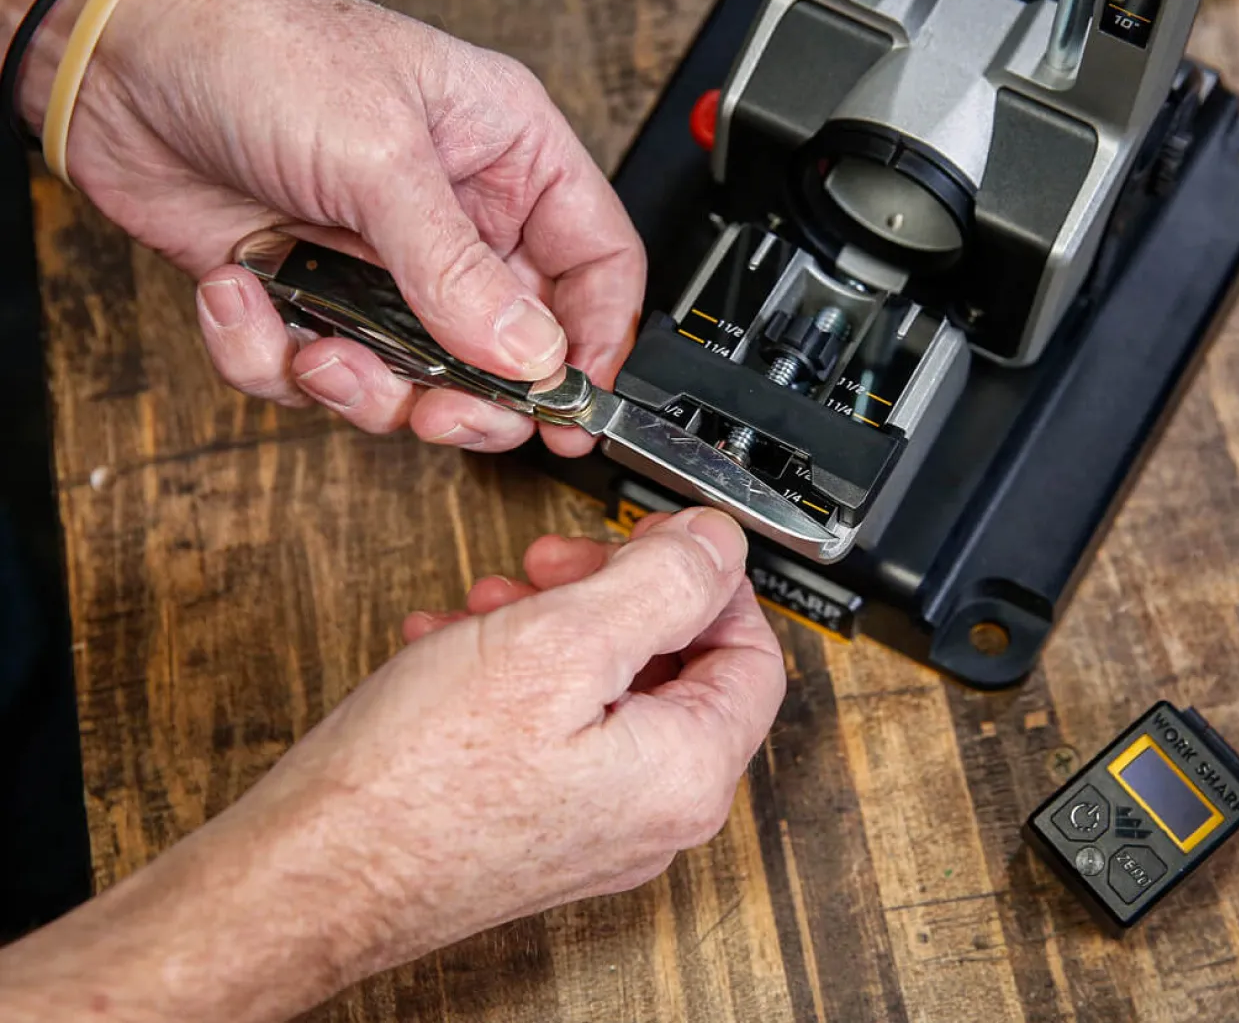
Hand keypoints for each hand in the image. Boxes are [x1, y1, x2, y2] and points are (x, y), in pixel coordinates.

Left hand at [29, 0, 643, 456]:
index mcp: (507, 158)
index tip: (573, 408)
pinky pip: (312, 372)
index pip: (597, 264)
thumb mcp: (378, 155)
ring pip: (414, 380)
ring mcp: (380, 265)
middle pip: (511, 349)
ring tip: (321, 351)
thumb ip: (458, 270)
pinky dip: (268, 356)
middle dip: (472, 398)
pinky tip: (240, 294)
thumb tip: (532, 356)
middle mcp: (454, 219)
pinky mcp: (306, 295)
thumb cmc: (255, 48)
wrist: (110, 51)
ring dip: (362, 387)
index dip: (597, 343)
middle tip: (439, 415)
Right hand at [232, 509, 785, 979]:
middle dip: (617, 593)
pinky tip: (457, 645)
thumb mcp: (556, 642)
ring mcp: (594, 828)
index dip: (709, 580)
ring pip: (608, 689)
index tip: (655, 538)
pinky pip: (557, 728)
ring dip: (557, 625)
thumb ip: (661, 584)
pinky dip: (516, 671)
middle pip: (677, 666)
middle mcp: (652, 814)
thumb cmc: (414, 786)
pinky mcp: (537, 829)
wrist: (303, 882)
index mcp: (685, 773)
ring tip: (492, 601)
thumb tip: (720, 545)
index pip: (752, 653)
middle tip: (556, 562)